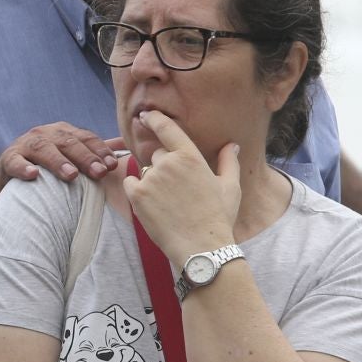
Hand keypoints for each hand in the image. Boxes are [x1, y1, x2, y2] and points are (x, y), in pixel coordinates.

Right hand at [0, 121, 123, 197]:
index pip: (85, 138)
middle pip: (68, 142)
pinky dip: (23, 167)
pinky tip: (33, 175)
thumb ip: (93, 151)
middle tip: (99, 172)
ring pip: (43, 149)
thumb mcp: (69, 157)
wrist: (6, 178)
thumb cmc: (44, 168)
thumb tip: (124, 146)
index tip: (112, 165)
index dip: (99, 150)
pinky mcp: (8, 159)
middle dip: (85, 157)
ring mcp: (25, 145)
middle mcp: (45, 134)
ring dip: (58, 161)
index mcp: (62, 133)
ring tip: (71, 175)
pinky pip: (15, 162)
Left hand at [120, 111, 239, 263]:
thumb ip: (229, 162)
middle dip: (165, 167)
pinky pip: (130, 183)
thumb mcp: (230, 187)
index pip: (167, 128)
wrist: (201, 247)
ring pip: (146, 171)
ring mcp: (151, 178)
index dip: (154, 118)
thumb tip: (231, 145)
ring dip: (153, 181)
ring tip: (169, 203)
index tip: (146, 115)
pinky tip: (153, 205)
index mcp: (190, 156)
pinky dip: (136, 190)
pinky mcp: (137, 195)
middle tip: (178, 191)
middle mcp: (168, 163)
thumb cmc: (219, 217)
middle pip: (159, 155)